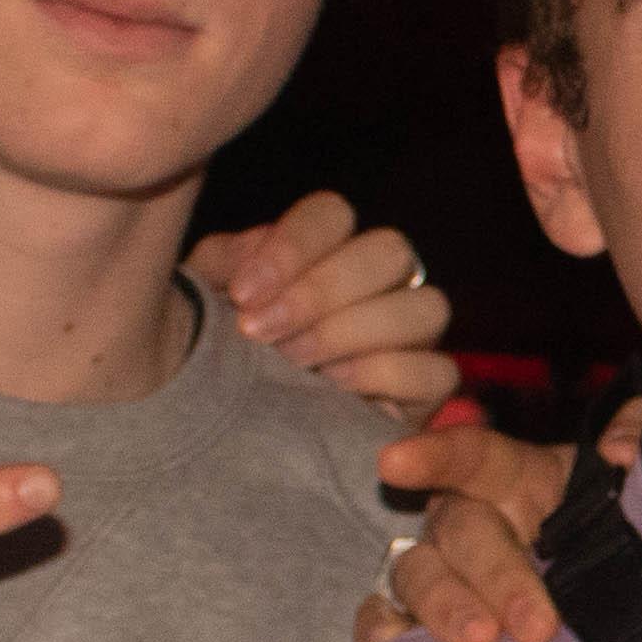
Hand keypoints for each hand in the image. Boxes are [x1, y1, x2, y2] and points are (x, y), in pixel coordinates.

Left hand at [196, 190, 457, 414]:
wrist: (223, 426)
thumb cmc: (219, 352)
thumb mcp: (205, 302)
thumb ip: (223, 262)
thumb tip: (256, 247)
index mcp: (327, 248)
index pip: (332, 214)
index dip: (291, 247)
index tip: (240, 294)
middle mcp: (380, 282)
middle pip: (389, 250)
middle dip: (320, 291)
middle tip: (260, 332)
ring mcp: (412, 334)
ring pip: (424, 307)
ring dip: (352, 331)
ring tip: (293, 363)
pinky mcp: (427, 390)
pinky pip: (436, 371)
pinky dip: (385, 375)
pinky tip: (333, 389)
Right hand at [355, 398, 641, 641]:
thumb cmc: (637, 539)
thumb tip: (619, 450)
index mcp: (518, 480)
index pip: (470, 455)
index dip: (433, 456)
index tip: (392, 463)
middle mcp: (470, 524)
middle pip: (458, 531)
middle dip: (493, 573)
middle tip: (536, 624)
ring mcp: (445, 578)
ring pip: (418, 577)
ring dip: (443, 609)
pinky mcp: (429, 632)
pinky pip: (387, 628)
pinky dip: (382, 636)